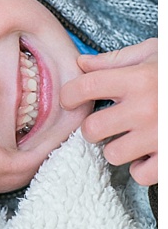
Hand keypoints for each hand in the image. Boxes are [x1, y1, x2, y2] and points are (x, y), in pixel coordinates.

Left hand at [61, 38, 156, 185]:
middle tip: (111, 123)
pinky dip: (143, 168)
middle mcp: (146, 108)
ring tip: (136, 138)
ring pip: (113, 155)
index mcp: (139, 78)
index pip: (82, 88)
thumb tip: (82, 64)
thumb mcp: (158, 53)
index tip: (73, 100)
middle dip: (96, 128)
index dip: (70, 96)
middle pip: (91, 129)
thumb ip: (119, 60)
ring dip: (120, 149)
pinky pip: (140, 175)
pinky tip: (151, 154)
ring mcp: (160, 136)